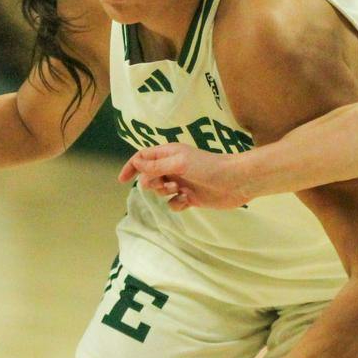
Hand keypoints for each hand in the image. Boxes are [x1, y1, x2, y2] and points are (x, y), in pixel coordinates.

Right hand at [119, 143, 251, 210]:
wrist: (235, 181)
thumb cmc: (208, 167)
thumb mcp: (179, 163)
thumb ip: (156, 165)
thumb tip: (136, 164)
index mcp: (169, 153)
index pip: (143, 157)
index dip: (132, 167)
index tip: (122, 180)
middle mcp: (173, 167)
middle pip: (150, 176)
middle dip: (152, 183)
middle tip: (165, 184)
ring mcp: (182, 183)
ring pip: (161, 191)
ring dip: (165, 193)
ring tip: (179, 191)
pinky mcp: (191, 197)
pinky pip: (174, 203)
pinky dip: (177, 204)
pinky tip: (188, 201)